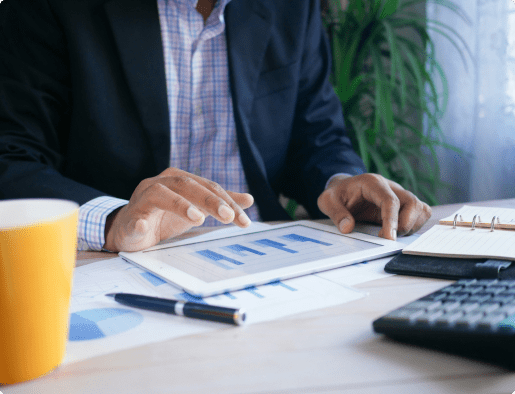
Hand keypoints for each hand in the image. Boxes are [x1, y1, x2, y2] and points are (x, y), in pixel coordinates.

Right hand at [103, 168, 254, 251]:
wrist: (129, 229)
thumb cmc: (164, 216)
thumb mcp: (196, 208)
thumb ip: (219, 202)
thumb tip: (249, 199)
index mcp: (178, 179)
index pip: (208, 187)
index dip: (228, 202)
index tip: (244, 221)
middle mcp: (160, 183)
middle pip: (187, 185)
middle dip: (210, 200)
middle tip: (228, 217)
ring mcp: (142, 199)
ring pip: (159, 194)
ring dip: (179, 205)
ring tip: (198, 218)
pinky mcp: (130, 218)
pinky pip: (134, 218)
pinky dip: (139, 221)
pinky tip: (144, 226)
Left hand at [317, 174, 430, 239]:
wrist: (343, 189)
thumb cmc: (337, 194)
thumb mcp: (327, 201)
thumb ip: (336, 213)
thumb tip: (348, 228)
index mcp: (373, 183)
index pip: (390, 200)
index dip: (392, 220)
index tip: (388, 238)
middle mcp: (390, 187)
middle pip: (412, 203)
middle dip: (404, 225)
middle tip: (386, 238)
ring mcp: (399, 195)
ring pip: (420, 208)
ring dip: (411, 226)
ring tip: (391, 235)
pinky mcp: (403, 205)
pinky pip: (420, 213)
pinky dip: (414, 225)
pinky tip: (398, 232)